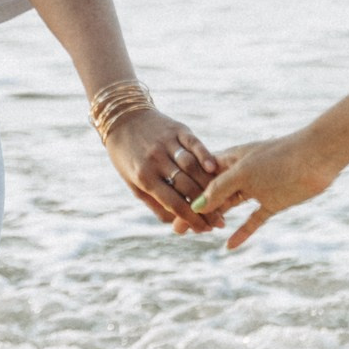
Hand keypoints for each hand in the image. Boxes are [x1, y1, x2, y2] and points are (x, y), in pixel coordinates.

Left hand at [104, 107, 222, 233]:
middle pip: (186, 187)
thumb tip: (176, 225)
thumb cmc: (127, 156)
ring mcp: (167, 143)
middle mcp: (156, 160)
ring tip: (225, 200)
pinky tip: (216, 169)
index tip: (206, 230)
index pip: (173, 203)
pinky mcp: (178, 129)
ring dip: (210, 186)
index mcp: (145, 177)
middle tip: (220, 221)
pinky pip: (194, 143)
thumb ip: (155, 203)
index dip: (192, 219)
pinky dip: (206, 156)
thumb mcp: (133, 183)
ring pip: (193, 167)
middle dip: (206, 207)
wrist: (123, 117)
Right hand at [191, 131, 343, 249]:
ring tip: (196, 235)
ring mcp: (257, 188)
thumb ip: (220, 189)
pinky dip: (242, 232)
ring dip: (214, 221)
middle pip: (213, 195)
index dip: (185, 194)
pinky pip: (253, 220)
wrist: (318, 156)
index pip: (201, 178)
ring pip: (230, 207)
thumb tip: (196, 206)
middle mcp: (241, 174)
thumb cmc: (279, 158)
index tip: (169, 210)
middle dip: (194, 211)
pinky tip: (229, 246)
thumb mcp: (244, 173)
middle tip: (176, 230)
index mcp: (230, 160)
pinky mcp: (274, 201)